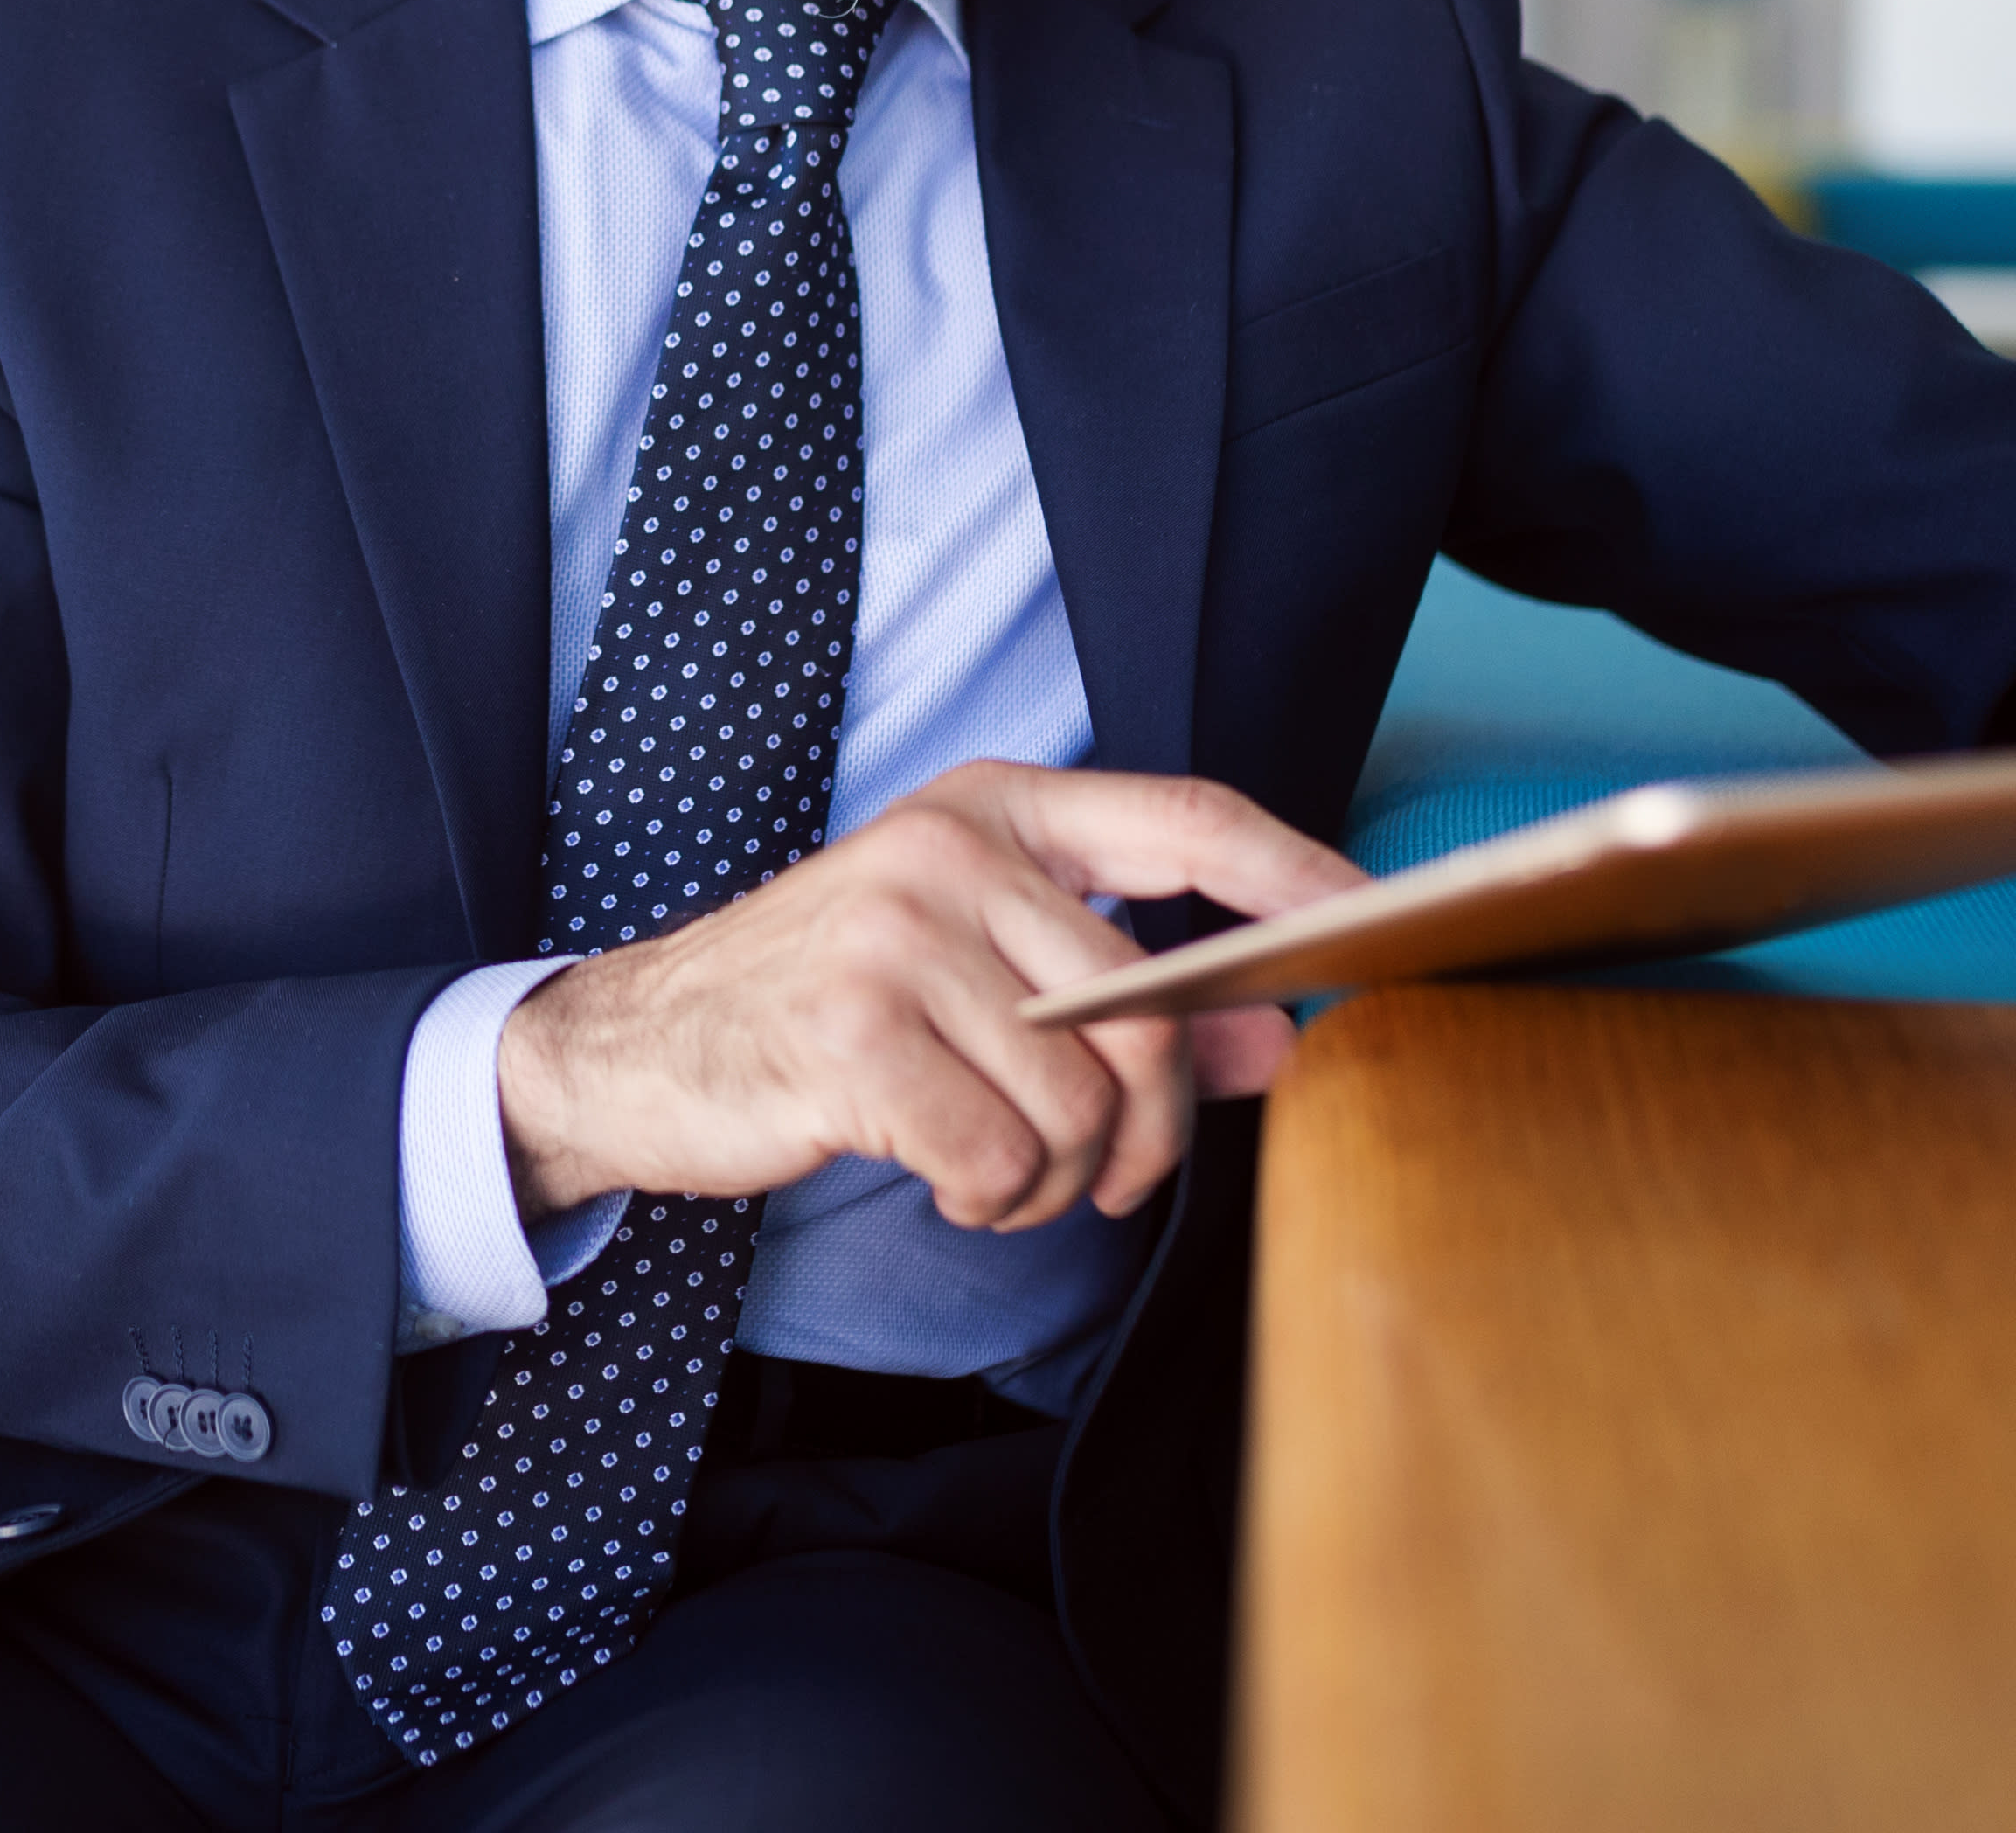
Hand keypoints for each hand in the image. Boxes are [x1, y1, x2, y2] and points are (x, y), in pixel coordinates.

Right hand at [494, 760, 1359, 1231]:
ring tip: (994, 1175)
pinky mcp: (847, 1035)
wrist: (635, 1047)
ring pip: (1079, 1102)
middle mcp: (947, 851)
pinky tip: (945, 1186)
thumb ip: (1135, 1003)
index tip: (1380, 918)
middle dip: (1151, 1131)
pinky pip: (1000, 1160)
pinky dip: (993, 1204)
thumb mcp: (978, 976)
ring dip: (1057, 1183)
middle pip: (1147, 1011)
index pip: (1188, 817)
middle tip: (1111, 1181)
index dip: (1297, 870)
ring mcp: (892, 936)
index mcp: (994, 811)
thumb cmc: (827, 1010)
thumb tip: (1281, 1036)